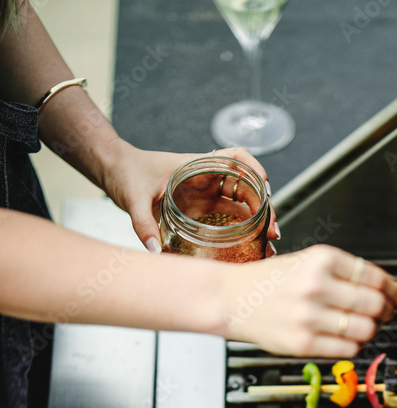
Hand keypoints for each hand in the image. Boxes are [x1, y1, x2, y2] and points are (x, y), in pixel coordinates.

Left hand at [100, 140, 278, 252]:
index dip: (254, 168)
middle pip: (246, 188)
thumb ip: (143, 224)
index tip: (265, 187)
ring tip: (267, 244)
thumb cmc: (125, 173)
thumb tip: (155, 250)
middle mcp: (205, 179)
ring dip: (257, 222)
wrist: (113, 171)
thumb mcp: (132, 197)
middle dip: (264, 207)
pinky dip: (241, 231)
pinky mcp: (199, 209)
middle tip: (272, 231)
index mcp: (196, 166)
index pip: (236, 157)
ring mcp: (204, 194)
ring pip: (241, 205)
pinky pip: (227, 218)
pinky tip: (249, 247)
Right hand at [214, 245, 396, 356]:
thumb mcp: (313, 264)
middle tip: (383, 313)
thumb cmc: (274, 282)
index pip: (376, 277)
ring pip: (366, 329)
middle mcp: (315, 285)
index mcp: (322, 259)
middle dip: (387, 312)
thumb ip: (356, 276)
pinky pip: (348, 349)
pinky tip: (340, 337)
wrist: (230, 298)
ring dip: (371, 330)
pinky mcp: (303, 343)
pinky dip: (353, 345)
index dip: (396, 291)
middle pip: (376, 305)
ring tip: (358, 325)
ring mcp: (308, 316)